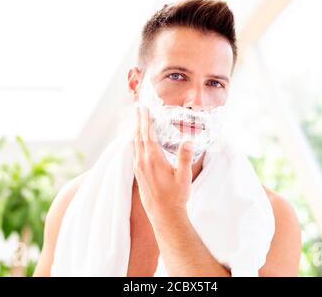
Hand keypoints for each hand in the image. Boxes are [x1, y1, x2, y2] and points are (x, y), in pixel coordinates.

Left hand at [133, 106, 193, 222]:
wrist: (164, 215)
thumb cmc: (176, 196)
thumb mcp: (184, 176)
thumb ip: (185, 157)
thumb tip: (188, 140)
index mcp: (154, 159)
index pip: (148, 133)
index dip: (146, 119)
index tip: (144, 107)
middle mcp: (143, 161)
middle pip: (138, 135)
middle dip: (138, 120)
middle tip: (138, 107)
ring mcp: (138, 168)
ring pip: (134, 143)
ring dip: (136, 130)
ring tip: (137, 120)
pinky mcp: (138, 174)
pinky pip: (134, 152)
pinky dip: (135, 141)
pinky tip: (136, 141)